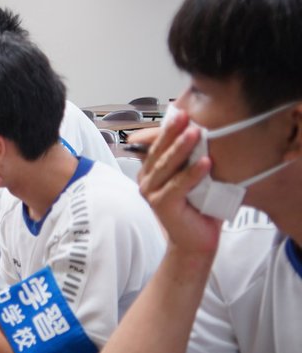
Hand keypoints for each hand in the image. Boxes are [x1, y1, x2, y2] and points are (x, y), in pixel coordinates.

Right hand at [136, 109, 221, 256]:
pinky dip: (192, 173)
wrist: (196, 241)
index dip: (168, 128)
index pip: (158, 145)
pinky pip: (178, 185)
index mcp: (151, 171)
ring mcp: (151, 193)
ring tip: (195, 132)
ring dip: (181, 148)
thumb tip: (198, 132)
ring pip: (167, 166)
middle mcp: (147, 180)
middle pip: (160, 151)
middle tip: (185, 115)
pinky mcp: (162, 205)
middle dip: (173, 132)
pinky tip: (206, 162)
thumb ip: (189, 160)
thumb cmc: (197, 208)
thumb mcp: (193, 178)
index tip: (180, 111)